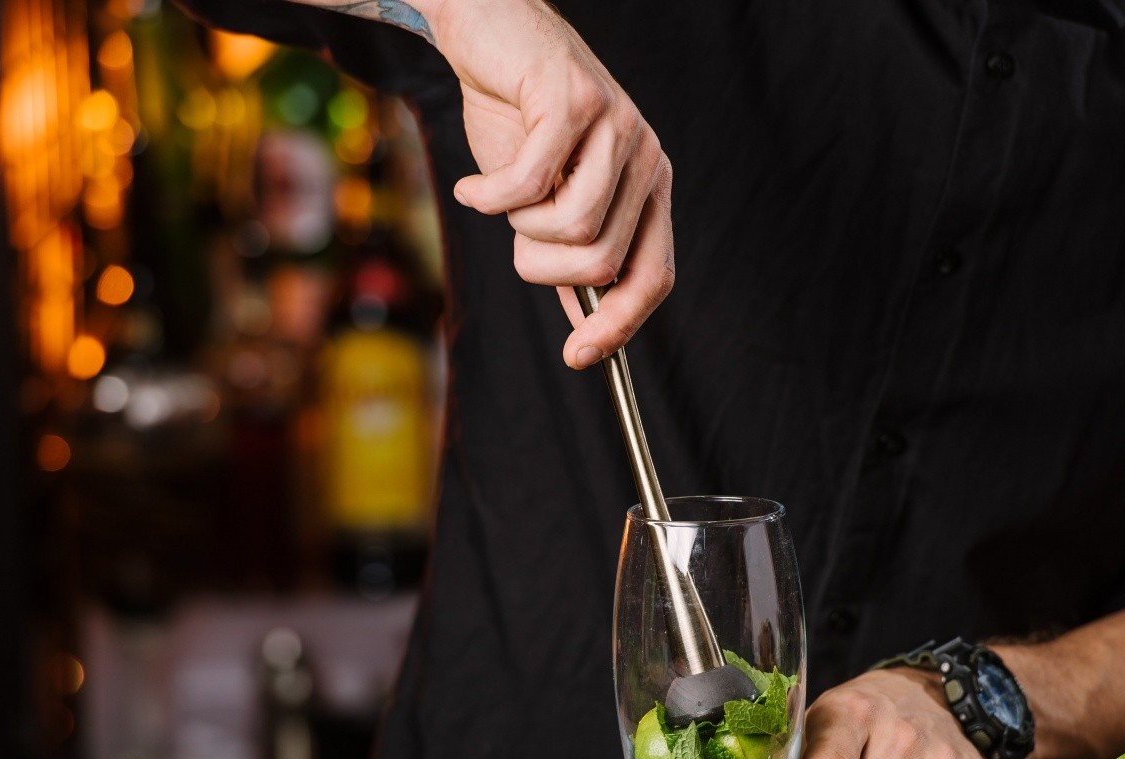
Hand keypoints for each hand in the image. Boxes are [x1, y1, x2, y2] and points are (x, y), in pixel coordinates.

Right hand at [427, 0, 674, 367]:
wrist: (485, 34)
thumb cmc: (517, 118)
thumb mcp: (548, 198)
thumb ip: (570, 257)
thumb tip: (587, 330)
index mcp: (649, 187)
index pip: (653, 276)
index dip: (619, 325)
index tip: (578, 357)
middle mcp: (646, 157)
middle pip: (600, 264)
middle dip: (540, 265)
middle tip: (514, 230)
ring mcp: (617, 126)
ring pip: (569, 230)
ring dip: (517, 224)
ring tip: (499, 192)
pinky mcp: (575, 100)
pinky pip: (529, 186)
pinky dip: (488, 196)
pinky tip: (471, 186)